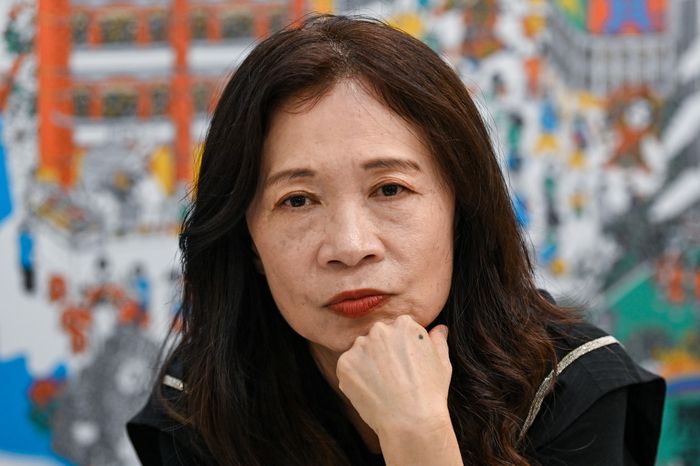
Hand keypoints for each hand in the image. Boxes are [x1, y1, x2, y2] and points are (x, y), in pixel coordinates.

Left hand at [335, 314, 451, 437]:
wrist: (410, 421)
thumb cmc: (430, 393)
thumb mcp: (442, 363)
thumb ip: (438, 340)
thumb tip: (439, 329)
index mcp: (404, 324)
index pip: (397, 329)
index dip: (401, 349)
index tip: (405, 365)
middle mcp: (379, 330)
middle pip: (377, 337)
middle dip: (382, 352)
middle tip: (393, 377)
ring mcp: (360, 346)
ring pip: (361, 352)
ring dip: (367, 364)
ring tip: (382, 386)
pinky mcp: (344, 364)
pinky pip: (349, 367)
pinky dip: (355, 378)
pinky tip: (370, 391)